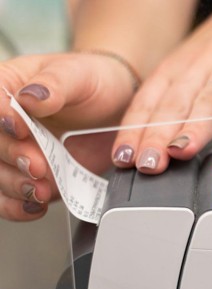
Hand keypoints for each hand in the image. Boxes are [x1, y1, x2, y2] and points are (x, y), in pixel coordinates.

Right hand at [0, 52, 136, 219]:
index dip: (1, 118)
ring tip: (39, 189)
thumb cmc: (93, 82)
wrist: (117, 107)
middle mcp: (5, 122)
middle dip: (12, 157)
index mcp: (6, 86)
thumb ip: (54, 85)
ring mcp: (17, 151)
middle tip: (38, 165)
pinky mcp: (31, 176)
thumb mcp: (78, 74)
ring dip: (14, 186)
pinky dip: (18, 206)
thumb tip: (30, 97)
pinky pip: (11, 197)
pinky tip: (34, 206)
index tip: (19, 128)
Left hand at [109, 0, 211, 174]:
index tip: (124, 160)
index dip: (133, 133)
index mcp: (172, 77)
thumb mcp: (189, 84)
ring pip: (207, 98)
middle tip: (149, 164)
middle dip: (157, 137)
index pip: (146, 107)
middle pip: (173, 108)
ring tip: (183, 147)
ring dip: (195, 124)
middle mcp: (193, 71)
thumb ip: (175, 118)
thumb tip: (154, 157)